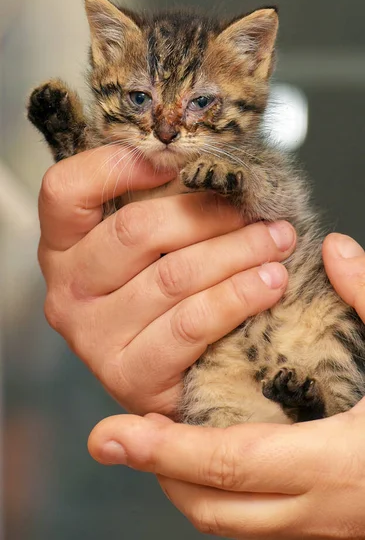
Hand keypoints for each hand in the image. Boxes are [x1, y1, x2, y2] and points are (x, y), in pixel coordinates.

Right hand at [38, 145, 294, 415]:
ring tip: (276, 242)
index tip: (180, 161)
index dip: (118, 165)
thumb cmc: (165, 296)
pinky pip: (190, 324)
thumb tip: (209, 162)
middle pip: (136, 230)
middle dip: (209, 213)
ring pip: (172, 276)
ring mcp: (92, 336)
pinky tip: (269, 283)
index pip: (65, 190)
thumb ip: (163, 203)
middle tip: (259, 211)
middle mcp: (68, 290)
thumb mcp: (152, 244)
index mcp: (63, 246)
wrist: (174, 377)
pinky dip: (237, 297)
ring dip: (236, 252)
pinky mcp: (128, 375)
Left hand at [88, 233, 364, 538]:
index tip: (112, 434)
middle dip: (160, 472)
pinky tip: (213, 461)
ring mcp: (324, 527)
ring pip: (230, 523)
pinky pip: (256, 525)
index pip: (231, 462)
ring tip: (157, 445)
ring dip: (186, 486)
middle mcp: (322, 506)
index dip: (167, 449)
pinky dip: (221, 497)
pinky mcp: (329, 527)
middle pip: (214, 506)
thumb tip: (335, 249)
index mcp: (339, 461)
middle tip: (119, 436)